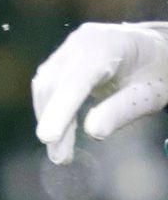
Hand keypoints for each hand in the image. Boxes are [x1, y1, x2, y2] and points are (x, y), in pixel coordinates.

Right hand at [32, 21, 167, 164]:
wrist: (152, 50)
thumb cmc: (154, 73)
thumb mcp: (148, 95)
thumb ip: (122, 111)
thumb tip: (92, 132)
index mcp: (108, 45)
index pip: (77, 79)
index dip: (61, 109)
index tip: (48, 137)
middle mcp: (82, 41)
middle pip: (55, 83)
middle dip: (54, 122)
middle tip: (61, 158)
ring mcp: (69, 48)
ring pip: (45, 86)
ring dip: (48, 119)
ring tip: (61, 150)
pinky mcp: (61, 59)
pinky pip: (47, 86)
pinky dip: (50, 111)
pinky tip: (60, 131)